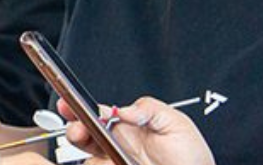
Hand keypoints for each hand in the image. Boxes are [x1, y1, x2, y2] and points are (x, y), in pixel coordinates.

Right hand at [63, 98, 214, 164]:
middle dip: (73, 125)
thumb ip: (149, 109)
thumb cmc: (190, 157)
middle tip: (77, 127)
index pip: (97, 113)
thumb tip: (123, 109)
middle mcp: (116, 144)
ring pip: (85, 152)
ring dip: (79, 142)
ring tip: (85, 139)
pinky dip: (94, 162)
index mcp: (128, 125)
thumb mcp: (176, 124)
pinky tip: (102, 159)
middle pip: (83, 132)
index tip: (72, 103)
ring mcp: (112, 161)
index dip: (80, 106)